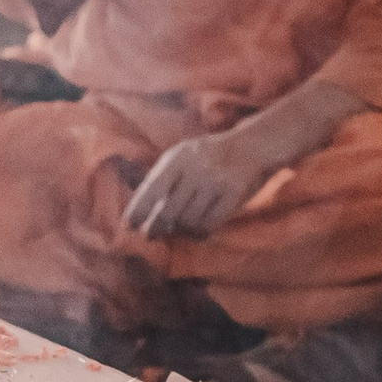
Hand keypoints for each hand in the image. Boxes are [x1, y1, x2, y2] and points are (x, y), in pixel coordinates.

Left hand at [125, 130, 274, 239]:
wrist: (252, 146)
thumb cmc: (209, 154)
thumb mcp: (183, 155)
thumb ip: (163, 176)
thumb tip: (141, 210)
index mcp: (178, 158)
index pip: (151, 189)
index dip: (138, 210)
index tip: (129, 225)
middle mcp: (196, 169)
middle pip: (168, 211)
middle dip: (156, 226)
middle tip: (151, 235)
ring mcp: (216, 181)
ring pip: (189, 220)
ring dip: (180, 229)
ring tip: (178, 230)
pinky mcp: (234, 194)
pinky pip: (210, 222)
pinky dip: (200, 231)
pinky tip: (197, 231)